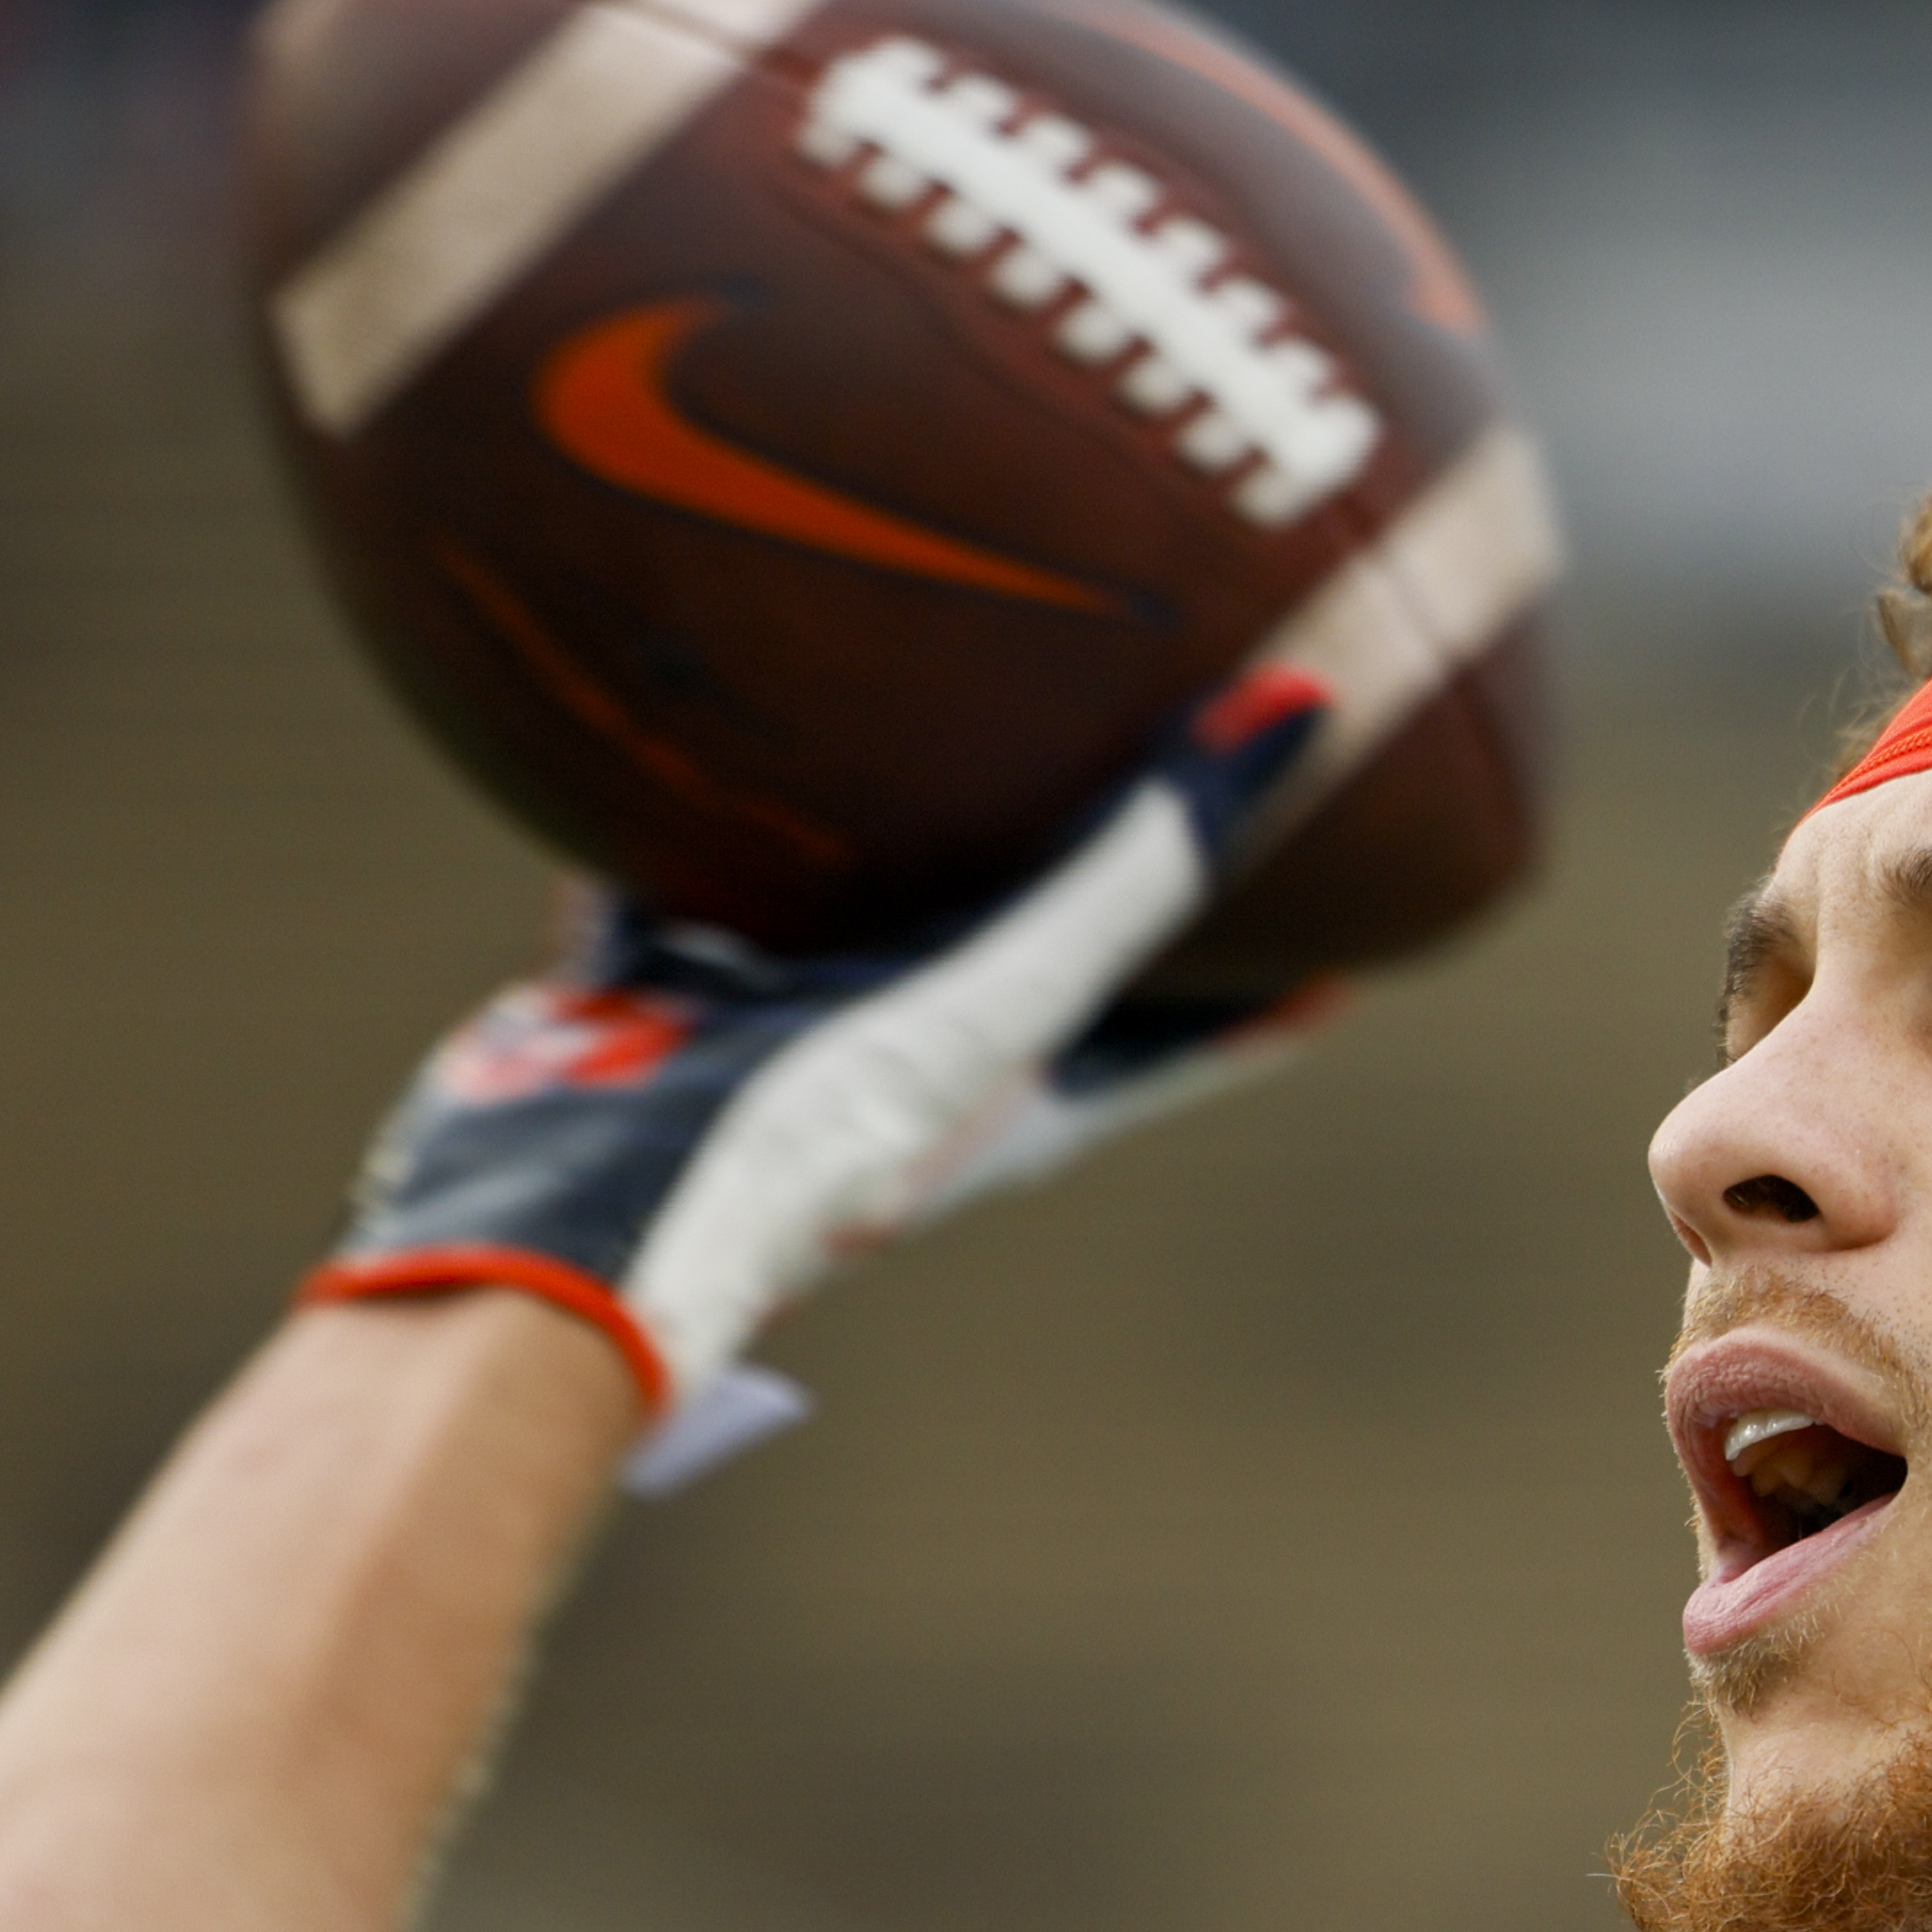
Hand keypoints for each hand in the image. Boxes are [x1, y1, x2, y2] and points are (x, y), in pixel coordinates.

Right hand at [306, 669, 1337, 1450]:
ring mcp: (774, 1041)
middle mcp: (907, 1071)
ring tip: (937, 710)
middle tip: (1155, 749)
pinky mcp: (649, 1009)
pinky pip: (683, 890)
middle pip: (1037, 953)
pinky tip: (677, 724)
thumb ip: (1133, 873)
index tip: (1363, 891)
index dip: (1274, 968)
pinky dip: (686, 821)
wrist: (568, 1221)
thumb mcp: (1001, 998)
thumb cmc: (812, 1133)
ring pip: (856, 910)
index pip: (1191, 1026)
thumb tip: (1299, 720)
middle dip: (1096, 863)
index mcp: (1016, 1098)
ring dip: (893, 831)